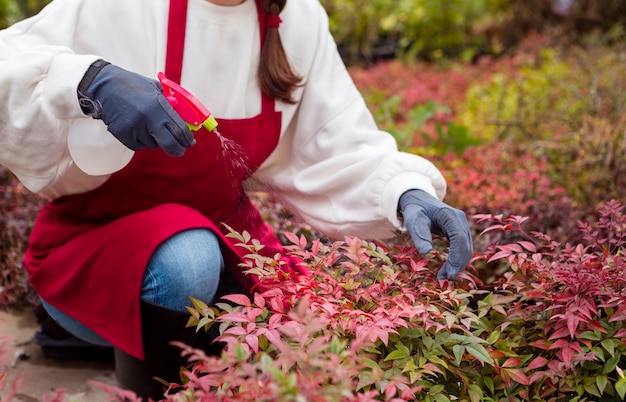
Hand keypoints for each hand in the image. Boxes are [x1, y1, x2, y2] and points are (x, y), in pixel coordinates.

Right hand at [78, 60, 194, 155]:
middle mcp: (148, 118)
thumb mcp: (155, 89)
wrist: (104, 86)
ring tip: (144, 123)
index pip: (180, 129)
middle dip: (177, 149)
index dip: (187, 139)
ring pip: (153, 145)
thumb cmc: (133, 86)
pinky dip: (139, 140)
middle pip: (170, 145)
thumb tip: (186, 120)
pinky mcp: (123, 135)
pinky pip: (138, 145)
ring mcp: (135, 128)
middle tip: (179, 149)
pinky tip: (134, 126)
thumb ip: (171, 104)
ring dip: (153, 139)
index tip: (190, 142)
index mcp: (159, 105)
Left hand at [399, 189, 472, 279]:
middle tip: (444, 279)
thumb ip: (419, 235)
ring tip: (443, 277)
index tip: (449, 273)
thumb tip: (425, 252)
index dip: (456, 257)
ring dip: (458, 264)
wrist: (418, 200)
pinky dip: (457, 260)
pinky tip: (448, 269)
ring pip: (466, 248)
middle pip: (465, 245)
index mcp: (450, 215)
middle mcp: (460, 220)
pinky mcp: (459, 231)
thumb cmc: (415, 210)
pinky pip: (463, 247)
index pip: (459, 238)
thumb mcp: (414, 220)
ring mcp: (461, 225)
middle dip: (457, 264)